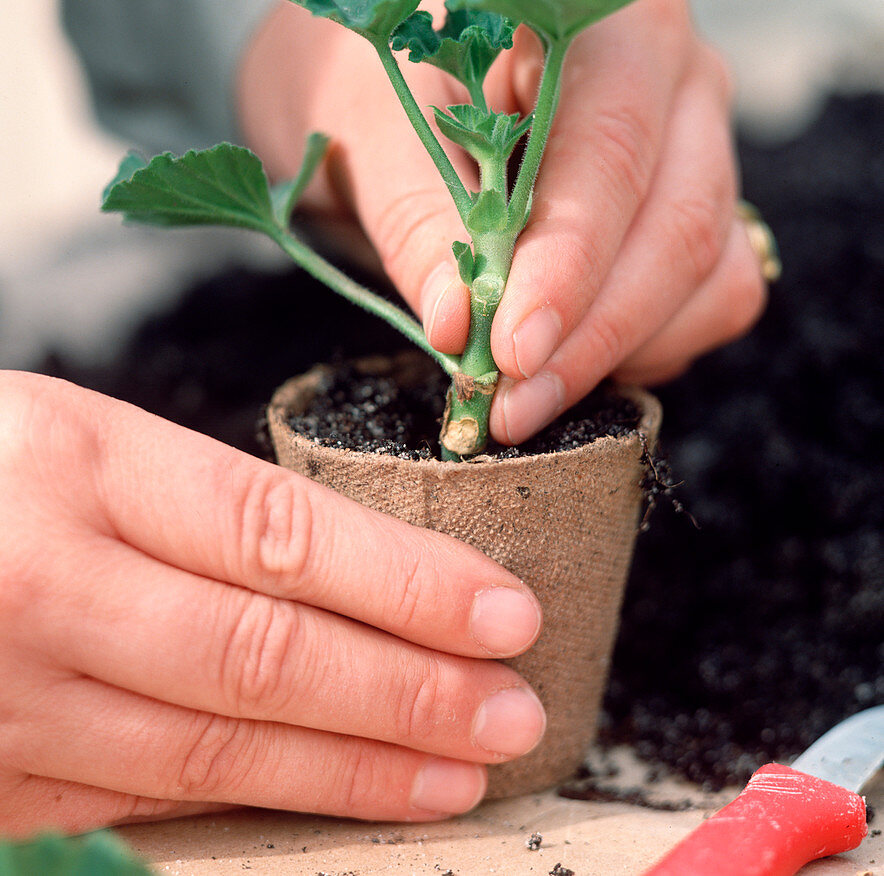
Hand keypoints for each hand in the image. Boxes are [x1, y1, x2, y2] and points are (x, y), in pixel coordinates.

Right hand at [0, 372, 543, 835]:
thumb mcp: (71, 440)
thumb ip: (194, 508)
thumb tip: (352, 574)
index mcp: (75, 465)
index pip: (279, 532)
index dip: (404, 580)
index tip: (504, 608)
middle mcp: (44, 585)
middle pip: (266, 651)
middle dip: (409, 686)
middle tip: (516, 705)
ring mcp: (12, 697)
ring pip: (220, 743)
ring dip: (359, 762)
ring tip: (464, 762)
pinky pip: (151, 796)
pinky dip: (264, 800)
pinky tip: (345, 796)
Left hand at [238, 0, 765, 443]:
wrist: (379, 57)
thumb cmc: (365, 62)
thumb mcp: (361, 118)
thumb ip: (414, 213)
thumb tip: (458, 326)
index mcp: (597, 15)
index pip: (611, 149)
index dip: (569, 263)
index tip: (509, 351)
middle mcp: (672, 73)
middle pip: (679, 220)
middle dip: (593, 331)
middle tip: (507, 403)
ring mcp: (694, 142)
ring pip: (709, 268)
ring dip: (622, 350)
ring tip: (520, 395)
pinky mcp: (689, 205)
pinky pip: (709, 294)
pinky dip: (646, 345)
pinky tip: (565, 360)